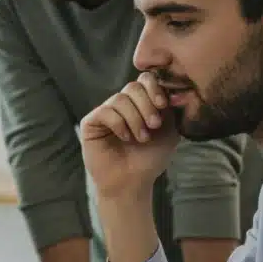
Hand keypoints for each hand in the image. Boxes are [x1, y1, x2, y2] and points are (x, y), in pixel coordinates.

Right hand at [79, 71, 179, 197]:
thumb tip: (172, 90)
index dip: (154, 87)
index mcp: (141, 102)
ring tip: (141, 138)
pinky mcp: (91, 122)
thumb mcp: (170, 131)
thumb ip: (171, 109)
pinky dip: (119, 124)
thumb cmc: (150, 158)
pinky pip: (105, 111)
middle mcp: (123, 104)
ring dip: (135, 119)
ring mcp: (106, 112)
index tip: (163, 105)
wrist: (132, 182)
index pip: (146, 79)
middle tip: (155, 125)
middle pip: (133, 86)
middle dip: (147, 105)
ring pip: (120, 99)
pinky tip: (125, 138)